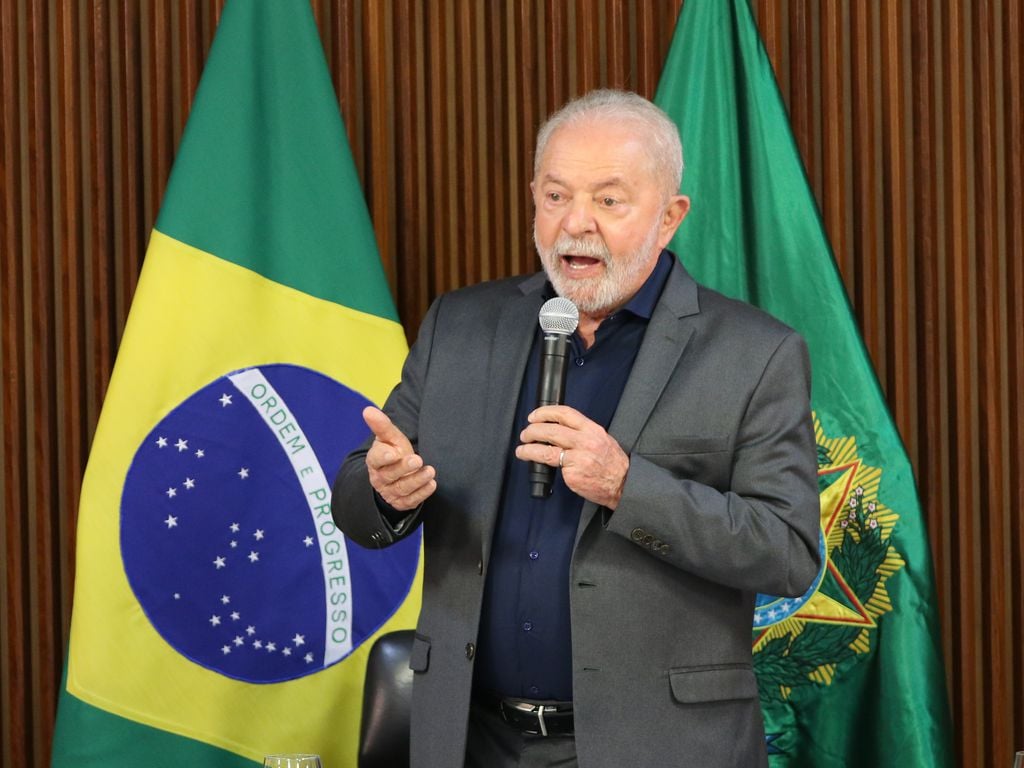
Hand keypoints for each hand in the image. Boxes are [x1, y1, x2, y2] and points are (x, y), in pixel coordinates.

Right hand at [363, 406, 435, 511]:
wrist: (395, 477)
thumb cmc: (393, 452)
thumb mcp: (389, 438)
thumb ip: (381, 425)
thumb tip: (368, 410)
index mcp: (375, 461)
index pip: (376, 459)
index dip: (384, 456)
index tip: (394, 453)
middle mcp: (380, 478)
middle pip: (390, 474)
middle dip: (404, 468)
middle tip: (417, 459)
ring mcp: (391, 492)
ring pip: (402, 488)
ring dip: (417, 480)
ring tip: (430, 471)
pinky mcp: (402, 502)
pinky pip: (411, 501)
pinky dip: (422, 493)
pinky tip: (431, 484)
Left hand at [514, 405, 628, 508]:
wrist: (623, 484)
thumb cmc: (612, 463)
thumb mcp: (601, 439)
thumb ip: (581, 432)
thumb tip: (557, 428)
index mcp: (592, 430)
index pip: (564, 414)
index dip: (545, 412)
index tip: (534, 416)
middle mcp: (585, 442)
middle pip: (551, 431)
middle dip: (532, 431)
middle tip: (525, 434)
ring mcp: (578, 459)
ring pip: (546, 450)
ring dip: (529, 449)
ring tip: (522, 450)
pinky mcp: (573, 475)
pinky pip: (554, 468)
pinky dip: (545, 465)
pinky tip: (540, 466)